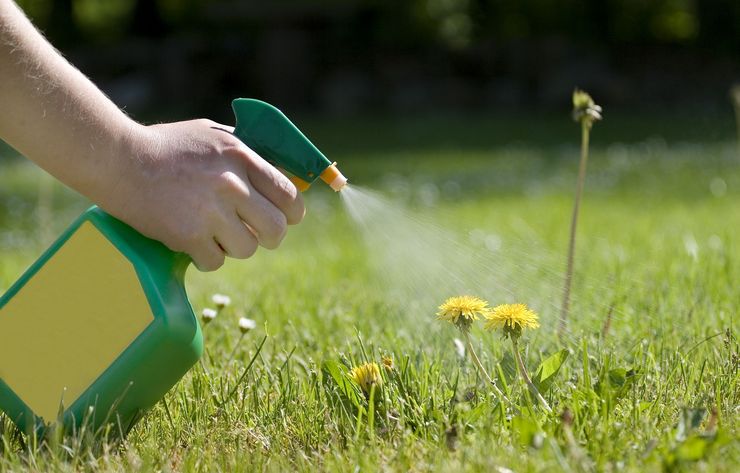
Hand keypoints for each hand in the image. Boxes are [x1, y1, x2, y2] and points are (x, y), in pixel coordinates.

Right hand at [102, 119, 304, 270]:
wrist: (118, 159)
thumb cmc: (166, 146)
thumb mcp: (213, 135)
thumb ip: (247, 153)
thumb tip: (281, 174)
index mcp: (242, 156)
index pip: (289, 195)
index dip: (292, 213)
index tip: (286, 218)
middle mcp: (232, 184)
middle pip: (276, 229)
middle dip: (269, 236)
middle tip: (254, 234)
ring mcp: (211, 211)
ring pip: (248, 249)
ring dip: (234, 246)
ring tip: (215, 233)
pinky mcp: (188, 236)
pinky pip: (216, 261)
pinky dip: (206, 257)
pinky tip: (193, 241)